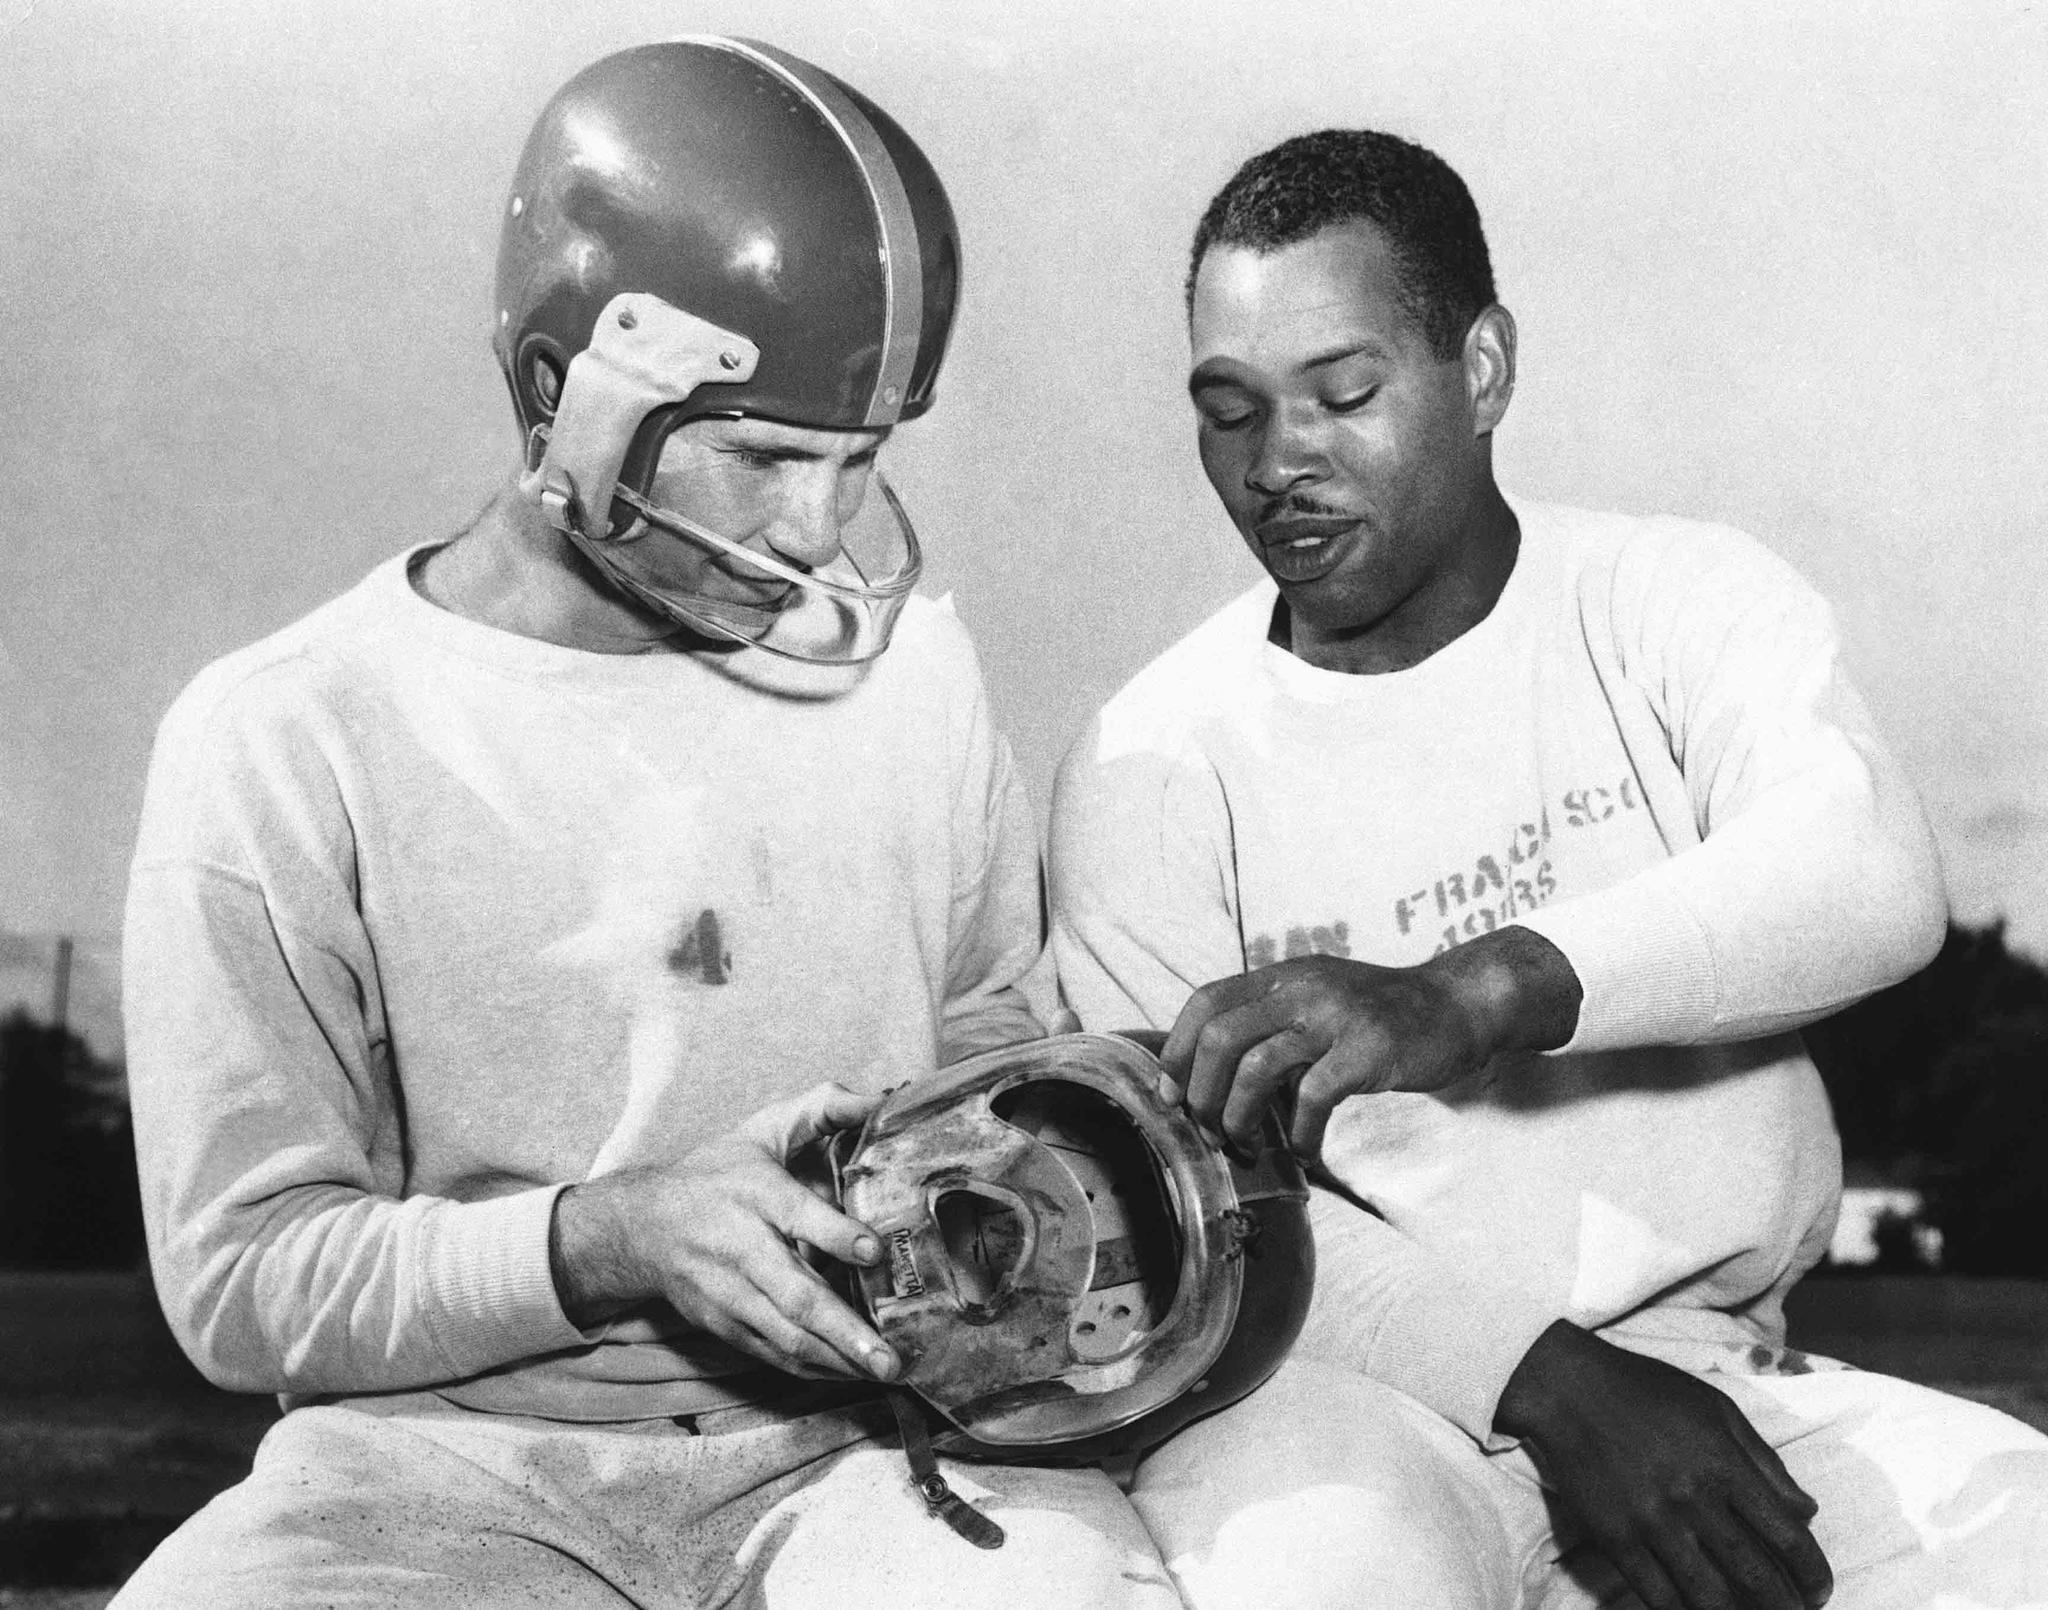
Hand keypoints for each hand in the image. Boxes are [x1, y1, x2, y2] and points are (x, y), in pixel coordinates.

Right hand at [549, 1082, 898, 1381]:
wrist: (642, 1225)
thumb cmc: (718, 1174)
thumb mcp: (763, 1130)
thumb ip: (822, 1108)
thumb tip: (880, 1101)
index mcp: (754, 1193)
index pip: (796, 1214)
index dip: (835, 1234)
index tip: (873, 1250)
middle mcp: (740, 1248)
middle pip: (794, 1294)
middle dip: (844, 1328)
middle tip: (888, 1355)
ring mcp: (729, 1294)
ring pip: (785, 1335)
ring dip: (835, 1358)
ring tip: (882, 1371)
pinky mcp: (723, 1323)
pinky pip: (771, 1352)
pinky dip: (810, 1368)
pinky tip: (848, 1374)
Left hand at [1162, 926, 1581, 1155]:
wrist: (1457, 1005)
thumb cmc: (1379, 1016)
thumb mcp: (1316, 1001)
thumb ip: (1270, 1025)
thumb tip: (1209, 1078)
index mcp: (1281, 976)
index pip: (1205, 1002)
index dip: (1177, 1050)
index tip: (1171, 1095)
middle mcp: (1301, 988)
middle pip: (1220, 1038)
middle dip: (1202, 1094)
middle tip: (1209, 1131)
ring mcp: (1334, 1017)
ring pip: (1256, 1067)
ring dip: (1240, 1118)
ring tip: (1247, 1145)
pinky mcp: (1367, 1050)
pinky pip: (1312, 1097)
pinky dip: (1298, 1133)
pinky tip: (1304, 1151)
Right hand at [1495, 1322, 1831, 1609]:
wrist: (1567, 1388)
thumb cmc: (1646, 1390)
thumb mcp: (1716, 1408)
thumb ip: (1764, 1461)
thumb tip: (1805, 1512)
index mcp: (1724, 1463)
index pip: (1788, 1536)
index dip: (1813, 1572)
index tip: (1819, 1589)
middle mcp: (1693, 1498)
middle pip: (1755, 1576)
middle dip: (1785, 1607)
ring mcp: (1651, 1522)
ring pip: (1710, 1597)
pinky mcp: (1614, 1538)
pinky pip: (1658, 1595)